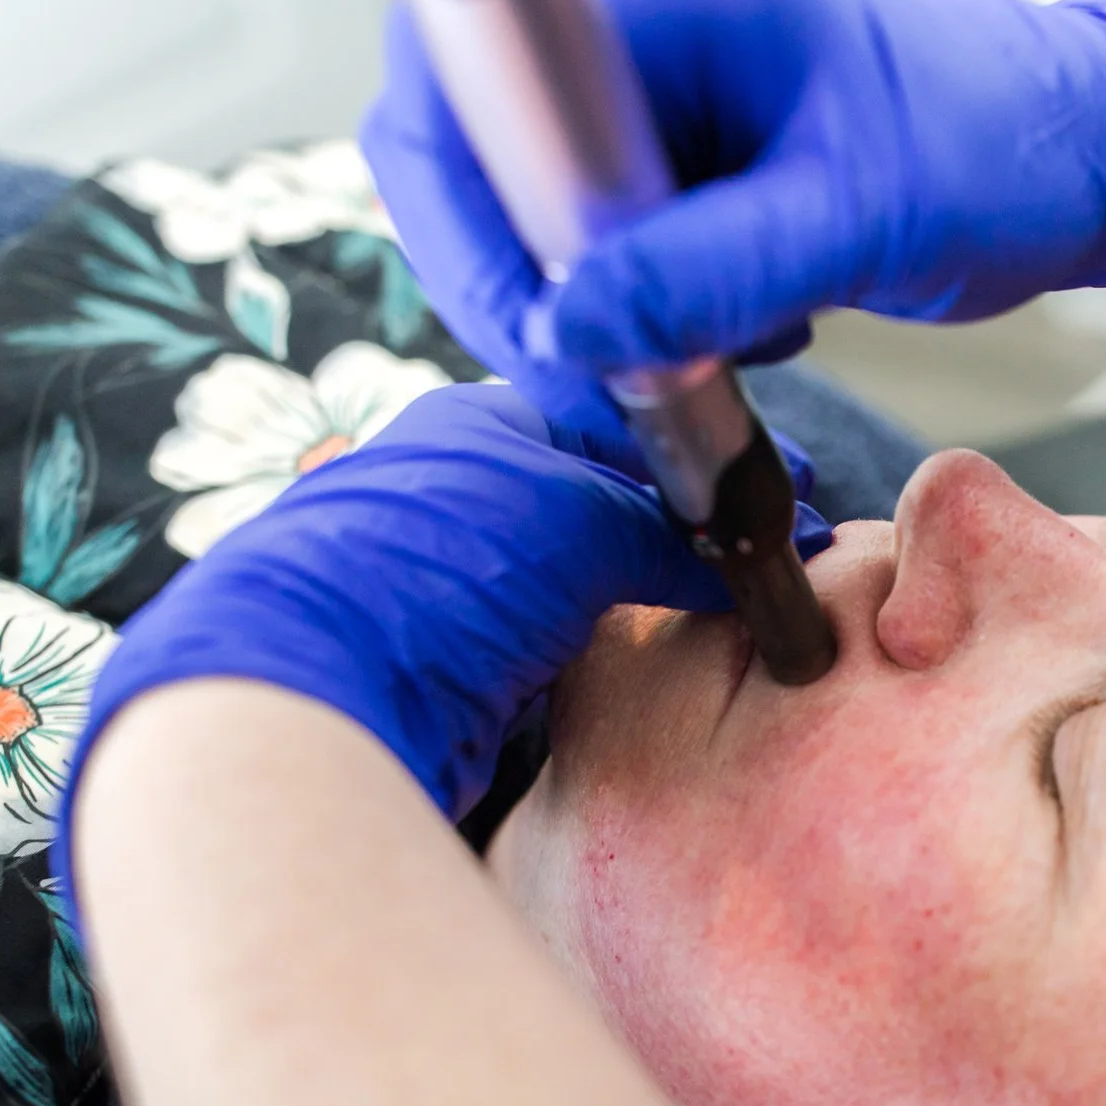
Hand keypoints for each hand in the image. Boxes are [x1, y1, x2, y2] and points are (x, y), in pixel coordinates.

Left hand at [53, 383, 831, 910]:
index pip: (623, 420)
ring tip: (723, 616)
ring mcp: (451, 576)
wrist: (319, 686)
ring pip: (582, 575)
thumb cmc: (445, 566)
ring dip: (646, 594)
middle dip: (683, 530)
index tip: (786, 501)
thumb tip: (750, 560)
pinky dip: (604, 648)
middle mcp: (460, 488)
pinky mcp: (445, 661)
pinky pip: (553, 642)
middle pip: (604, 498)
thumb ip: (669, 530)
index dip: (708, 462)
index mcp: (481, 420)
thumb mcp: (583, 518)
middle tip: (768, 566)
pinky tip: (648, 664)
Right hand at [360, 0, 1105, 432]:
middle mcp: (629, 20)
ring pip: (535, 218)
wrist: (1084, 154)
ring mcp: (648, 84)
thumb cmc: (1004, 143)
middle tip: (630, 386)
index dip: (477, 232)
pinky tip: (746, 320)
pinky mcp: (677, 148)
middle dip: (541, 294)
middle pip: (475, 164)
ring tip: (725, 342)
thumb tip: (571, 331)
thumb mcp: (858, 214)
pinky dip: (651, 304)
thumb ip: (712, 270)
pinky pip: (603, 238)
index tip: (552, 341)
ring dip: (604, 312)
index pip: (465, 96)